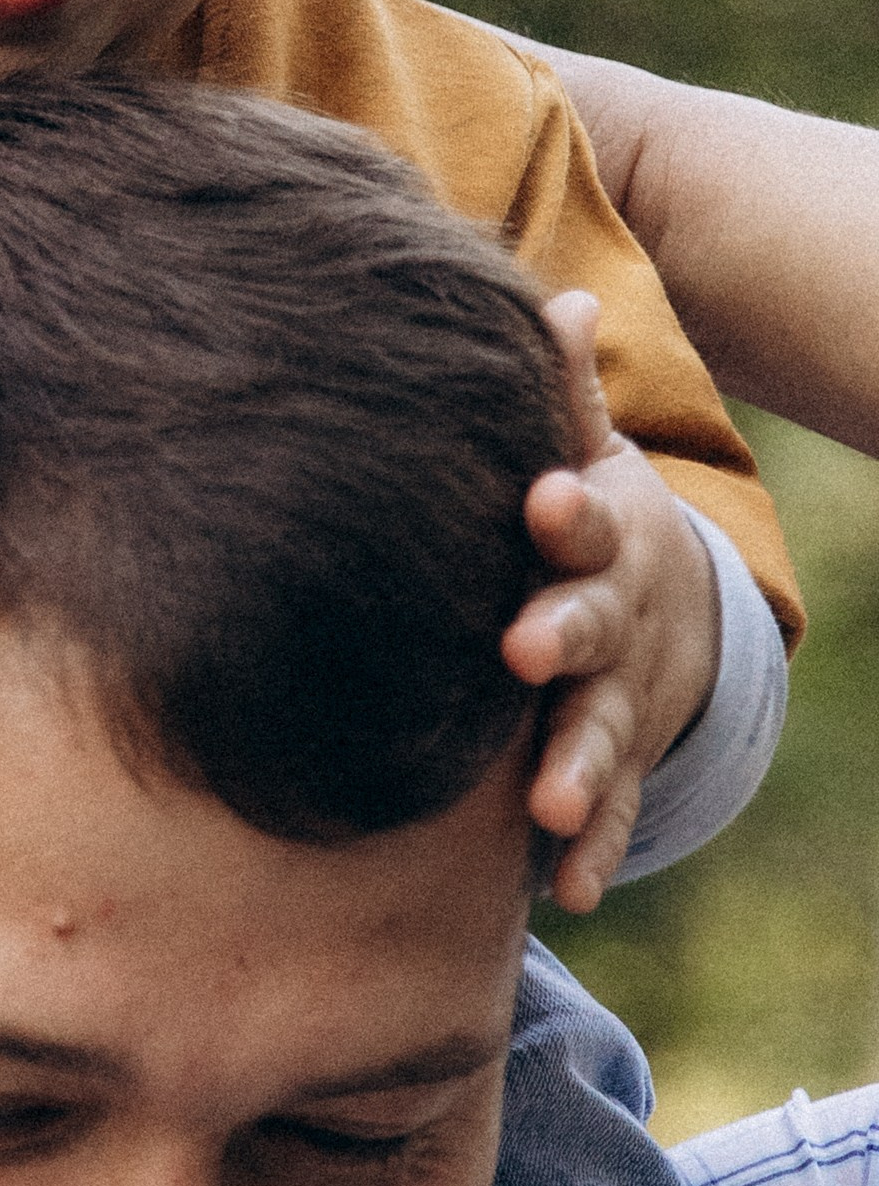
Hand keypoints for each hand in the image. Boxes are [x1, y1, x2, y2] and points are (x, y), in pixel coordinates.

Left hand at [504, 291, 721, 911]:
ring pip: (600, 730)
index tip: (540, 498)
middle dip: (562, 637)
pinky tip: (568, 888)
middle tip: (524, 650)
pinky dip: (591, 847)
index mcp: (596, 536)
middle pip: (590, 626)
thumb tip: (556, 297)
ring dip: (577, 764)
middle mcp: (613, 618)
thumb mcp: (579, 448)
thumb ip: (561, 390)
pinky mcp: (612, 758)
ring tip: (548, 802)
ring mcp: (620, 693)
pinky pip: (605, 808)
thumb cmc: (575, 512)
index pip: (582, 519)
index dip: (564, 511)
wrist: (660, 596)